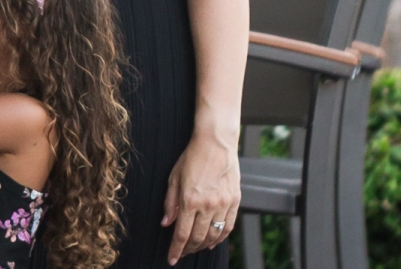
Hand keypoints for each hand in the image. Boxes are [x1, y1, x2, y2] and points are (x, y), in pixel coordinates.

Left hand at [162, 130, 239, 262]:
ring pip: (214, 235)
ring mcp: (223, 204)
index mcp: (190, 200)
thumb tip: (166, 223)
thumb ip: (170, 203)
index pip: (181, 234)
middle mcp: (208, 205)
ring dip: (203, 245)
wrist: (216, 143)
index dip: (176, 249)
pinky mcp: (235, 201)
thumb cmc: (192, 157)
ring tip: (196, 248)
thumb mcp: (174, 178)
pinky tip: (214, 242)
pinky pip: (228, 226)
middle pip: (197, 238)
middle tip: (182, 253)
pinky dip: (221, 238)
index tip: (171, 258)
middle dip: (188, 250)